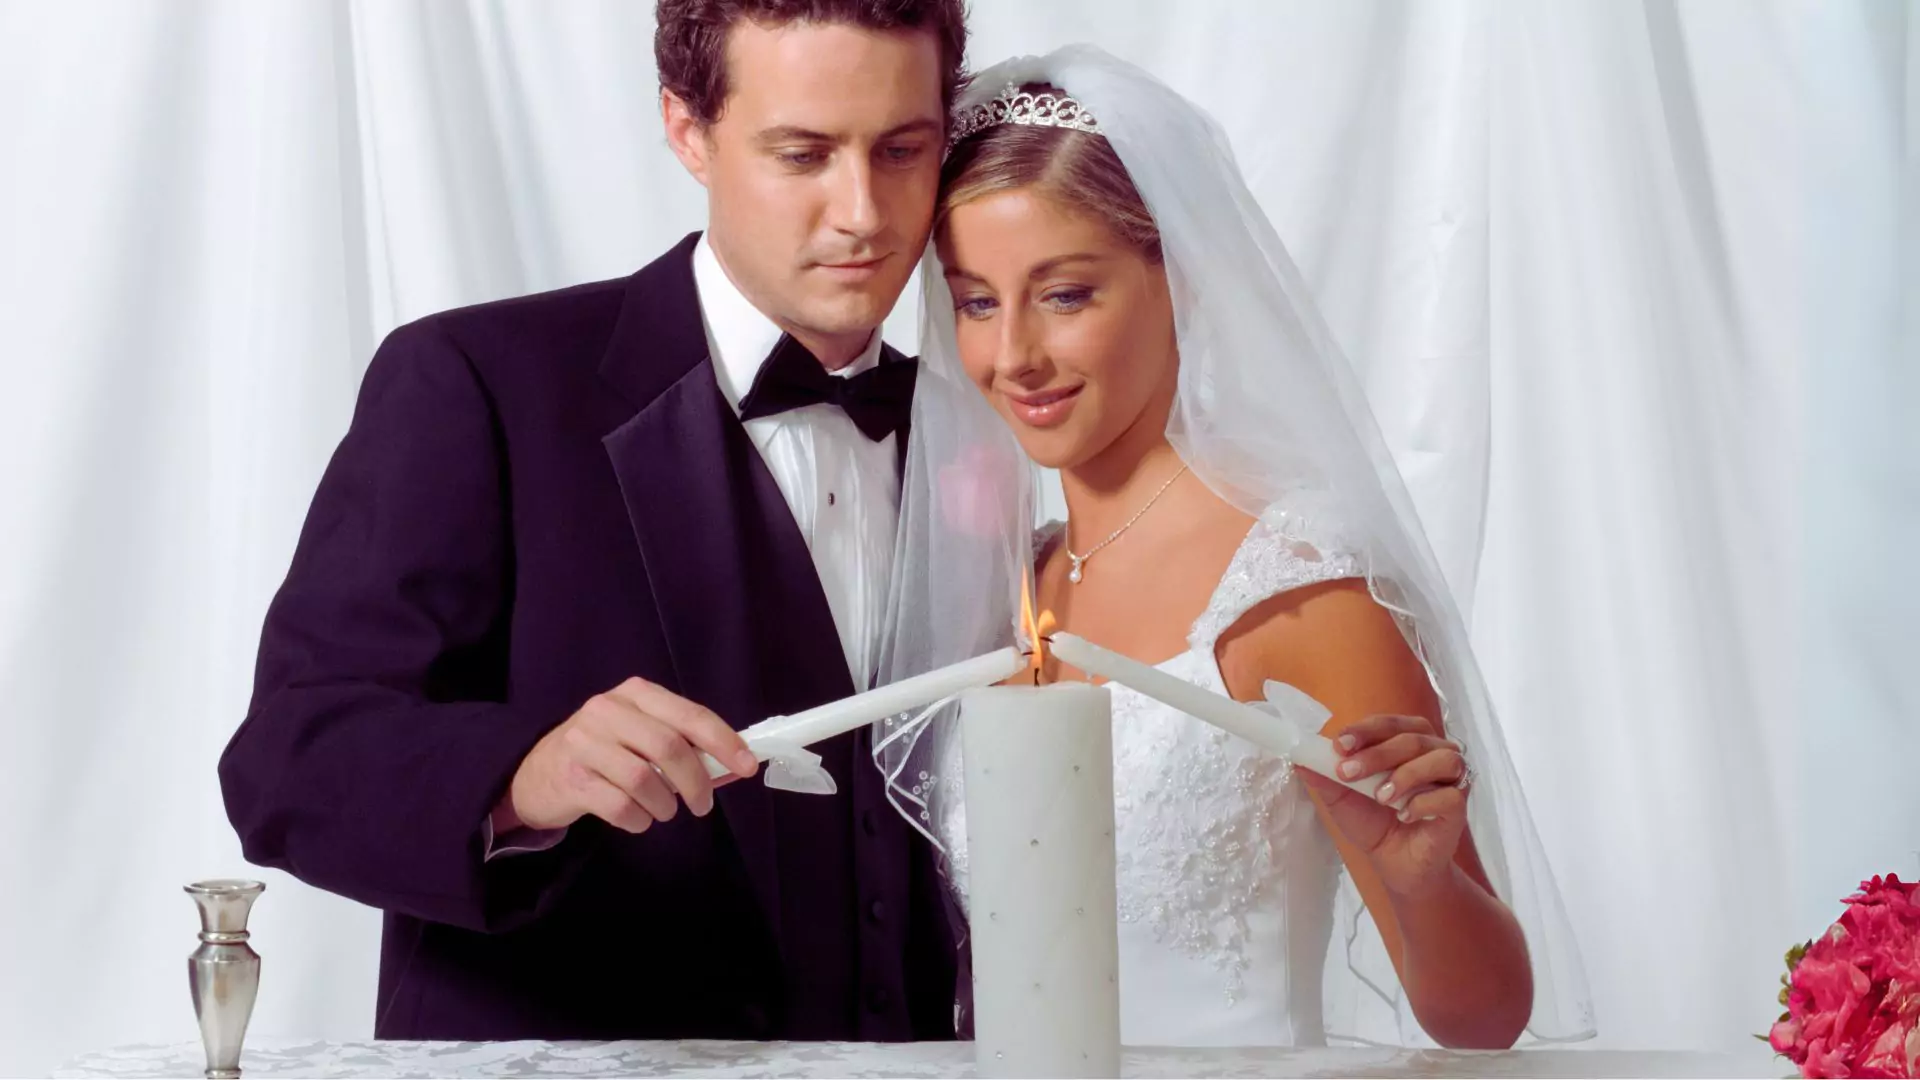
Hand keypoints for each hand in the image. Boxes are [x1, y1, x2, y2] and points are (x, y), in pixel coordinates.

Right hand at [497, 678, 758, 833]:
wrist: (537, 772)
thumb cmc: (603, 751)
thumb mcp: (640, 735)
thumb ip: (682, 744)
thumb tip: (733, 765)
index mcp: (635, 694)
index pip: (690, 715)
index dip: (724, 741)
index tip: (747, 766)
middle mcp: (608, 710)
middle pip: (669, 747)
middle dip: (696, 782)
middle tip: (703, 805)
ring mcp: (585, 743)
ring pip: (645, 780)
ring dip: (665, 805)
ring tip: (664, 811)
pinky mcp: (571, 778)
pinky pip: (620, 806)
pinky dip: (638, 820)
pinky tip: (638, 819)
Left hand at [1298, 713, 1469, 896]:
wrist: (1397, 865)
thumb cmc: (1374, 823)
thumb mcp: (1341, 799)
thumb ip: (1324, 776)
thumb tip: (1297, 757)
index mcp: (1407, 740)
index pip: (1389, 724)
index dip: (1365, 730)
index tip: (1339, 745)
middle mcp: (1435, 751)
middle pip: (1412, 739)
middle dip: (1377, 754)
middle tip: (1347, 773)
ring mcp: (1453, 778)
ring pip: (1439, 759)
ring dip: (1405, 775)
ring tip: (1380, 798)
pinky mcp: (1460, 806)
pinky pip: (1449, 795)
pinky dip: (1424, 802)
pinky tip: (1405, 814)